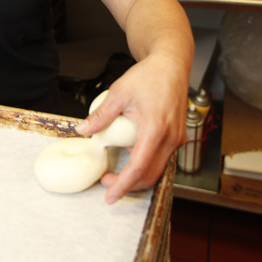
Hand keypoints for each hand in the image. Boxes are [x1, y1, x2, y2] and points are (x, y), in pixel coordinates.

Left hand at [75, 54, 187, 203]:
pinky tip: (130, 157)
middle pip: (149, 175)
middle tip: (106, 182)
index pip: (138, 168)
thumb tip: (83, 130)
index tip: (109, 196)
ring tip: (116, 171)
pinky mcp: (177, 137)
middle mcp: (170, 138)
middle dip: (128, 185)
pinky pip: (162, 159)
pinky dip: (146, 164)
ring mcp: (177, 139)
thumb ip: (101, 115)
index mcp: (156, 128)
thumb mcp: (119, 92)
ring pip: (157, 169)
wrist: (171, 65)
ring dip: (137, 176)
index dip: (123, 185)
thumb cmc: (149, 76)